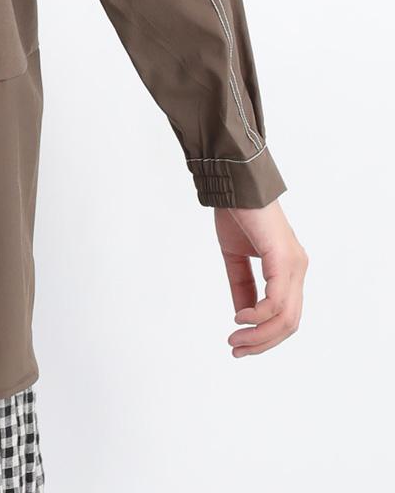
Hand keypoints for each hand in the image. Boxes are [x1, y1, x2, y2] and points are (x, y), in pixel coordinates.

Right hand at [215, 199, 306, 357]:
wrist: (235, 183)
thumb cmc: (237, 213)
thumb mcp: (235, 257)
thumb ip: (242, 286)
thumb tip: (243, 317)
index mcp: (288, 269)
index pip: (285, 315)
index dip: (264, 336)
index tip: (238, 345)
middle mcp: (297, 269)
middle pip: (290, 323)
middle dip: (263, 342)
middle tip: (236, 349)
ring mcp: (294, 265)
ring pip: (286, 317)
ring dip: (260, 334)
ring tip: (236, 338)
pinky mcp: (283, 258)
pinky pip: (276, 299)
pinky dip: (258, 314)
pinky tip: (241, 316)